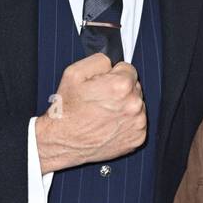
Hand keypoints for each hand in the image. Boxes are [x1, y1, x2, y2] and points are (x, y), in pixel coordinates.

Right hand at [35, 53, 146, 171]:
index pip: (128, 69)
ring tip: (104, 114)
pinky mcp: (138, 138)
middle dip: (120, 90)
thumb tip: (112, 62)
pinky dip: (126, 123)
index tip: (103, 84)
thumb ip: (100, 60)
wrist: (64, 142)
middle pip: (134, 87)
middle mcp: (133, 105)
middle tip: (101, 101)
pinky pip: (137, 123)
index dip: (113, 74)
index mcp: (121, 86)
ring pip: (137, 105)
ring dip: (125, 107)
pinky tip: (110, 125)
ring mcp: (138, 123)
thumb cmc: (68, 111)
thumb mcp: (74, 73)